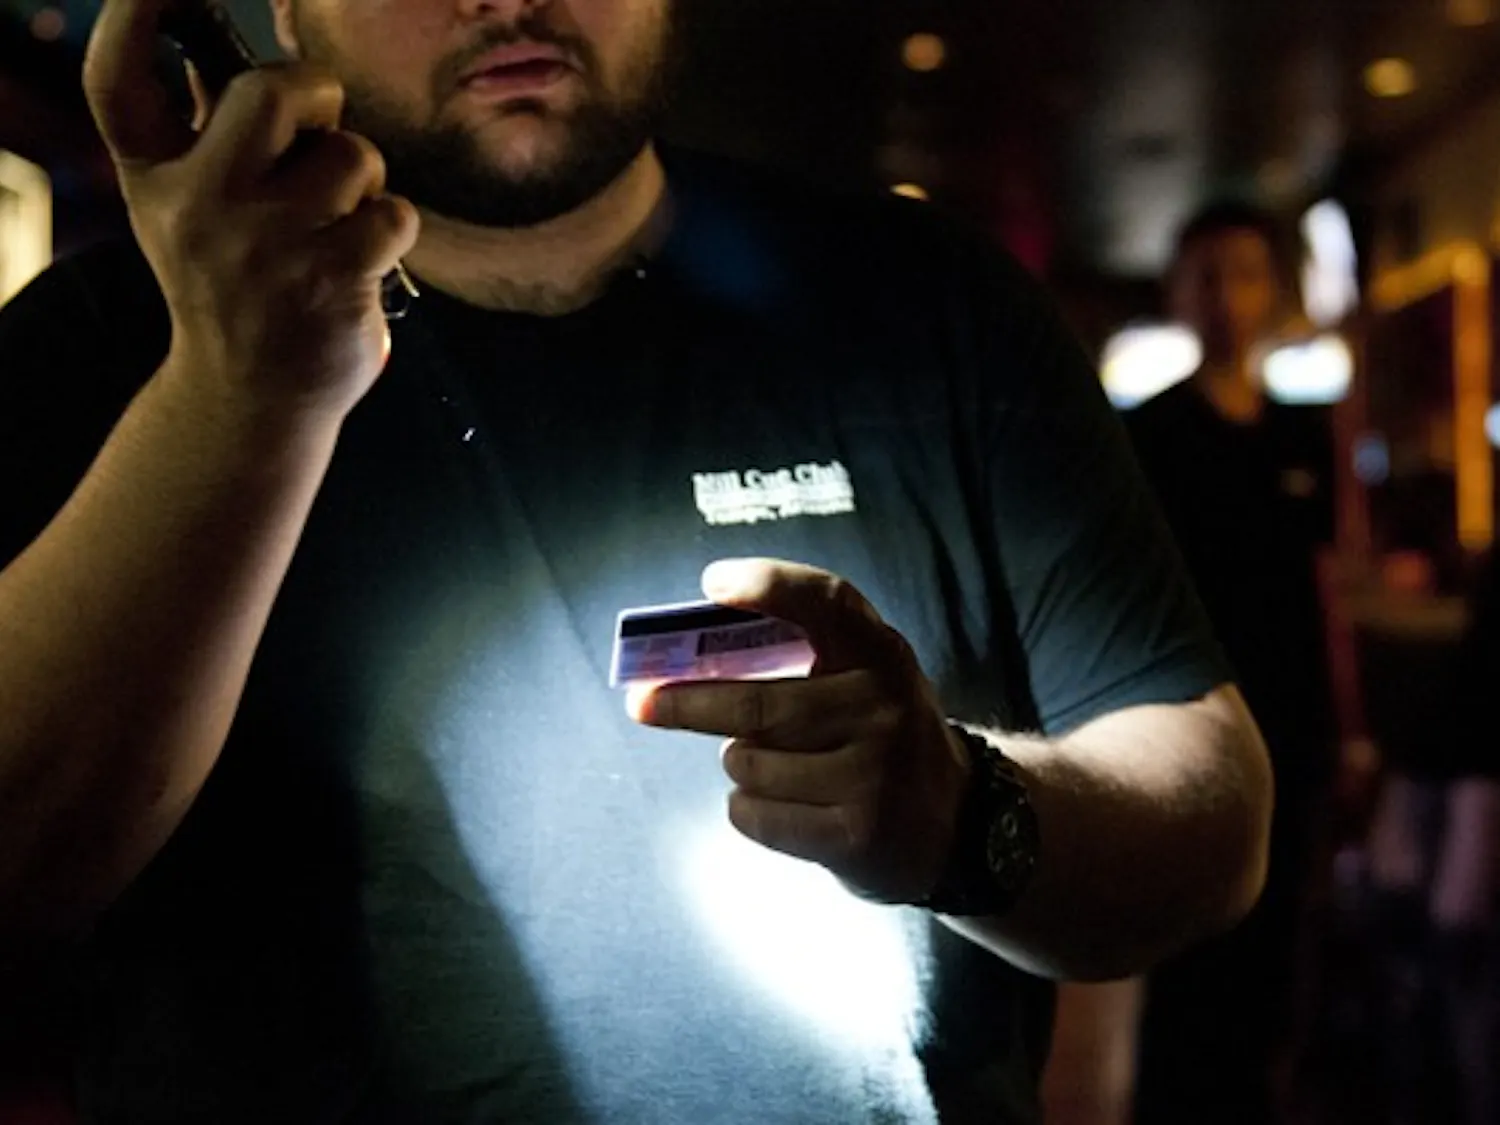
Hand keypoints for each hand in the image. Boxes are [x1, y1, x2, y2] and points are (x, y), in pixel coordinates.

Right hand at [83, 0, 418, 422]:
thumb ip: (207, 135)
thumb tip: (220, 46)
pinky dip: (392, 228)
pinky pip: (393, 211)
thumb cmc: (234, 286)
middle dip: (317, 94)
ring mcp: (268, 244)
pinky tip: (362, 261)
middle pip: (274, 91)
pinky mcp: (332, 277)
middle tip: (321, 129)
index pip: (121, 81)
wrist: (250, 398)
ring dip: (362, 180)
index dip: (135, 15)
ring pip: (353, 154)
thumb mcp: (190, 212)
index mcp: (155, 179)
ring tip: (335, 224)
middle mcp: (200, 205)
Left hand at [630, 559, 971, 904]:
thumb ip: (802, 659)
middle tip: (641, 702)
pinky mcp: (854, 834)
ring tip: (772, 765)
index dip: (769, 586)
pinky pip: (755, 815)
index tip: (713, 582)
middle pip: (757, 704)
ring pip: (748, 764)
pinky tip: (782, 805)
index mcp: (881, 653)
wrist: (954, 824)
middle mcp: (881, 706)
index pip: (826, 602)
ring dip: (738, 764)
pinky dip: (748, 809)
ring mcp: (872, 773)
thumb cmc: (878, 734)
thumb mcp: (866, 678)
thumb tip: (687, 656)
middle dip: (686, 704)